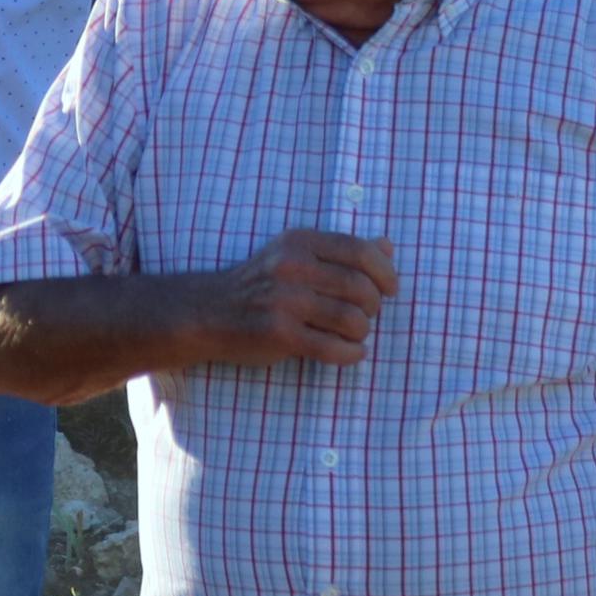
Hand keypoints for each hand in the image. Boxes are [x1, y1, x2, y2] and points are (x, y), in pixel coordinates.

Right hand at [208, 229, 399, 365]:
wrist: (205, 313)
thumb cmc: (259, 286)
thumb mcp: (294, 255)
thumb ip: (341, 251)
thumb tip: (387, 246)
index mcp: (298, 242)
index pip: (360, 251)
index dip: (385, 272)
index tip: (390, 289)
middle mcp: (290, 267)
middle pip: (361, 288)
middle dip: (373, 307)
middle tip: (364, 316)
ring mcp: (284, 301)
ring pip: (352, 320)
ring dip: (362, 333)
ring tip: (351, 335)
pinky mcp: (279, 334)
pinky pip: (334, 348)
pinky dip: (351, 354)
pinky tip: (349, 352)